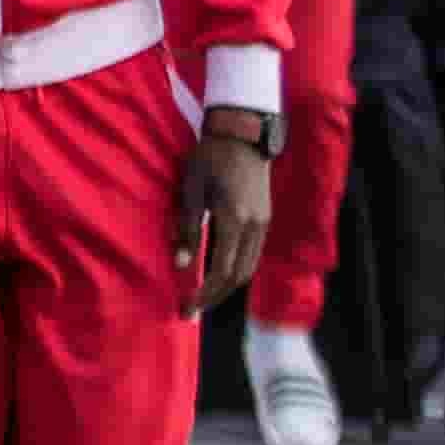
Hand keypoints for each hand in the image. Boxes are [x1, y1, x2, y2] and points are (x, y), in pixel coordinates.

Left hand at [174, 106, 277, 309]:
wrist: (241, 135)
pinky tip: (218, 272)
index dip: (205, 293)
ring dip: (227, 285)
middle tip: (191, 309)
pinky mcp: (264, 218)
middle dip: (215, 295)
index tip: (187, 306)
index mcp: (234, 220)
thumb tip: (179, 265)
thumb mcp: (191, 191)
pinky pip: (252, 253)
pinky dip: (236, 268)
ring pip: (249, 266)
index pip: (222, 270)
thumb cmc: (209, 159)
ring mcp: (263, 222)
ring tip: (203, 296)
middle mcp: (254, 226)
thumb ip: (187, 229)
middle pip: (239, 275)